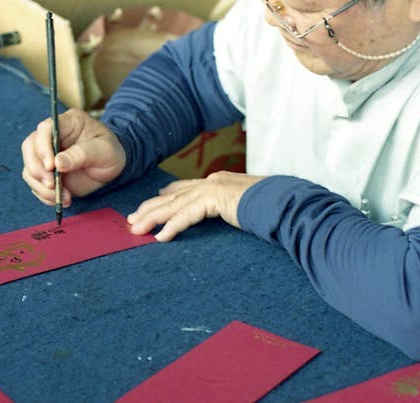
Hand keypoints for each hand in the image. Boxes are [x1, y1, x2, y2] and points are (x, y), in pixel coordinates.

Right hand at [20, 108, 125, 206]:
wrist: (113, 169)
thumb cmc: (111, 153)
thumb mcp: (105, 151)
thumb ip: (82, 154)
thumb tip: (58, 163)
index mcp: (68, 123)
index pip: (45, 128)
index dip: (43, 147)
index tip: (51, 166)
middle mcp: (53, 136)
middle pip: (30, 147)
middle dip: (37, 169)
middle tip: (52, 184)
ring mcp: (47, 154)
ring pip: (29, 167)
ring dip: (41, 186)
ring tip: (61, 197)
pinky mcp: (46, 172)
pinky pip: (35, 183)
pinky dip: (44, 194)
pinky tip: (60, 200)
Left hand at [127, 170, 265, 241]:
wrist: (287, 200)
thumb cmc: (273, 205)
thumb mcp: (247, 205)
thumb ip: (232, 207)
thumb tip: (230, 213)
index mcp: (219, 181)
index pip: (185, 188)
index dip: (166, 196)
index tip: (153, 201)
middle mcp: (212, 181)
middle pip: (173, 195)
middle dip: (151, 208)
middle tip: (133, 219)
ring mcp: (212, 188)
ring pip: (174, 204)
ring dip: (152, 218)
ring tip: (137, 229)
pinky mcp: (215, 199)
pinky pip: (186, 215)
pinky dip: (172, 227)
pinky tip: (160, 237)